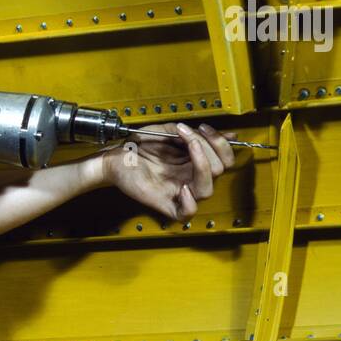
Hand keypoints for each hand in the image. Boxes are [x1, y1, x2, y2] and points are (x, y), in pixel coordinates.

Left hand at [99, 121, 237, 219]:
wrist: (115, 155)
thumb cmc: (138, 146)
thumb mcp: (168, 131)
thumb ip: (193, 134)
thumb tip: (225, 134)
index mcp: (194, 163)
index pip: (224, 160)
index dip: (220, 143)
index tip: (203, 128)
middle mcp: (190, 178)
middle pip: (219, 170)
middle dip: (208, 146)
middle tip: (186, 132)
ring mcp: (179, 192)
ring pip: (207, 189)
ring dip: (202, 164)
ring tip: (189, 146)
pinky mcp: (165, 203)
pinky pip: (186, 212)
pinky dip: (189, 202)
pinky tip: (182, 186)